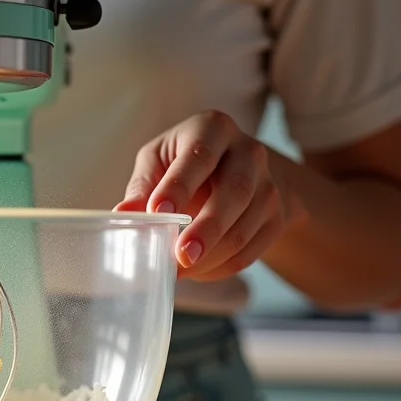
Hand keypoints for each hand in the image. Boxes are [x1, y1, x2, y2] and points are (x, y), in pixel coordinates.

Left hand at [115, 110, 295, 280]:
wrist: (237, 169)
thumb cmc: (184, 163)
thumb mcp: (158, 163)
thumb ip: (142, 187)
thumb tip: (122, 214)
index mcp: (212, 128)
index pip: (199, 156)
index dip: (179, 186)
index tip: (158, 213)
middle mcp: (248, 151)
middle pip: (235, 191)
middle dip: (207, 228)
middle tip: (181, 256)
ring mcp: (268, 184)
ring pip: (245, 225)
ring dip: (212, 255)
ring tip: (180, 270)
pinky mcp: (277, 215)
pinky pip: (253, 248)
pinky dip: (224, 266)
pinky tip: (199, 271)